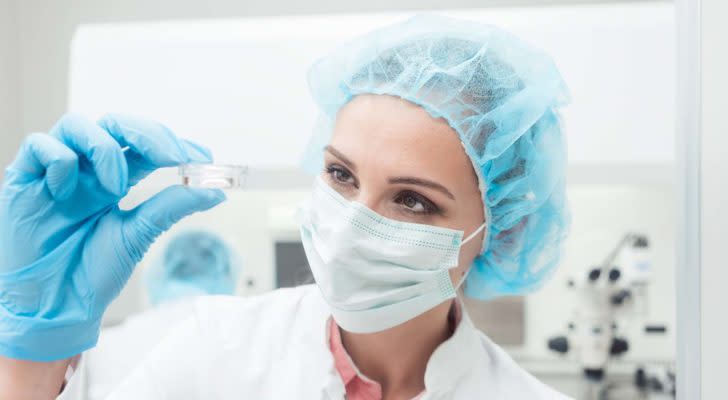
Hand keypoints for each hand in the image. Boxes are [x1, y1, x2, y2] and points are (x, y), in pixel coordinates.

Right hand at [0, 114, 225, 360]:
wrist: (54, 307)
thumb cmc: (90, 273)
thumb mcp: (138, 235)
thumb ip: (171, 207)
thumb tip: (216, 191)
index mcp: (114, 179)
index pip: (144, 145)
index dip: (173, 144)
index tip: (202, 158)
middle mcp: (86, 171)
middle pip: (115, 125)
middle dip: (148, 134)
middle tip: (173, 157)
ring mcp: (56, 173)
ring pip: (78, 125)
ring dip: (106, 148)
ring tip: (115, 187)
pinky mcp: (23, 180)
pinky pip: (39, 144)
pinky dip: (60, 159)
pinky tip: (66, 190)